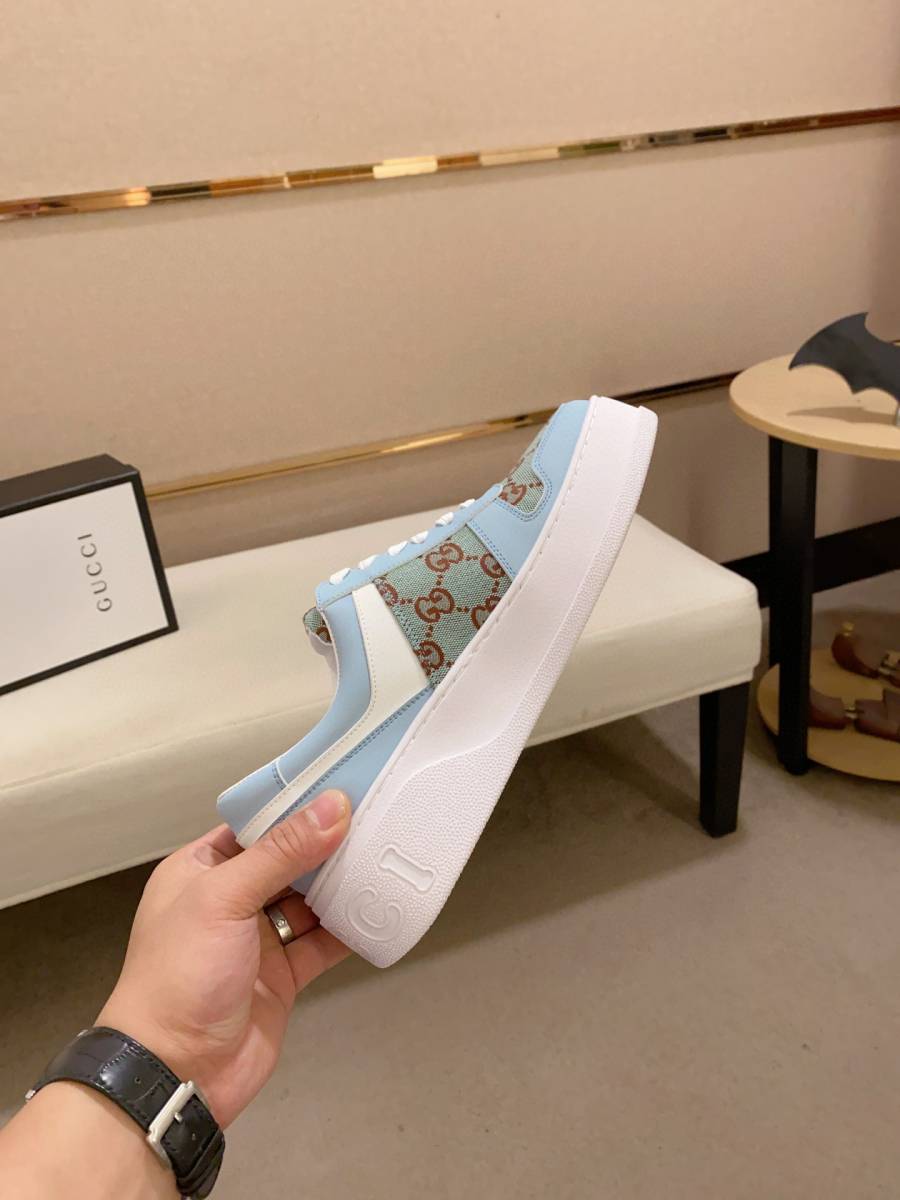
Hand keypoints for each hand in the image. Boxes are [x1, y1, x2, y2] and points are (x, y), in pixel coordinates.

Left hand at [98, 789, 350, 1127]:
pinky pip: (324, 942)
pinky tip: (379, 907)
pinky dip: (350, 927)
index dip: (296, 804)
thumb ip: (282, 852)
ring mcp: (259, 939)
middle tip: (378, 814)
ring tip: (386, 852)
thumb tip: (333, 806)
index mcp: (202, 870)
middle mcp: (231, 899)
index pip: (256, 824)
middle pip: (289, 859)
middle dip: (328, 842)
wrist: (175, 1072)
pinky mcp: (284, 975)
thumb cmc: (179, 975)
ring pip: (310, 899)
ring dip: (343, 882)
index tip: (343, 783)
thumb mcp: (224, 898)